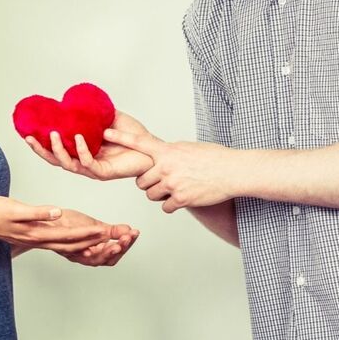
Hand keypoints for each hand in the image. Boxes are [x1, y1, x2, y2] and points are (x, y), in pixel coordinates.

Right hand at [0, 196, 107, 252]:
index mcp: (38, 233)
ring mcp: (37, 239)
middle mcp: (40, 239)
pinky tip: (80, 240)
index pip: (69, 235)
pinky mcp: (35, 236)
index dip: (88, 234)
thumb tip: (57, 213)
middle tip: (112, 240)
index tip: (105, 232)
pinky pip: (58, 242)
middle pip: (72, 244)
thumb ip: (38, 212)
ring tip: (102, 240)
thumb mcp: (17, 208)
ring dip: (86, 243)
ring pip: (67, 245)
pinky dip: (73, 242)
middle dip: (93, 242)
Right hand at [24, 110, 152, 180]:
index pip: (57, 150)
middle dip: (41, 150)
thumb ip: (95, 112)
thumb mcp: (112, 118)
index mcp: (83, 151)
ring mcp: (93, 169)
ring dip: (58, 150)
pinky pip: (88, 163)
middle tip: (29, 138)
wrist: (154, 150)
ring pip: (68, 164)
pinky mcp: (104, 172)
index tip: (27, 132)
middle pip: (55, 160)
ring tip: (53, 134)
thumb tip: (79, 101)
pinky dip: (82, 150)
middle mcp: (85, 162)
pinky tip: (79, 137)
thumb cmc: (135, 137)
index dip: (42, 143)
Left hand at [52, 209, 139, 266]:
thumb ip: (111, 231)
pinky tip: (101, 233)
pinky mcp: (62, 245)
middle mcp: (83, 256)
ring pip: (93, 258)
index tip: (134, 233)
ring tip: (120, 239)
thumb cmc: (66, 224)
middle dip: (119, 249)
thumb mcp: (94, 226)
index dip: (125, 245)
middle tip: (128, 238)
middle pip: (105, 260)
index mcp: (92, 252)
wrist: (43, 221)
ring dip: (108, 249)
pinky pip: (78, 248)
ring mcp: (73, 253)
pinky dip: (91, 241)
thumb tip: (129, 230)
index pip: (113, 254)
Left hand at [103, 129, 238, 213]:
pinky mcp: (180, 199)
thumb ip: (171, 153)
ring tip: (178, 188)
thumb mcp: (189, 148)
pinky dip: (172, 205)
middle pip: (142, 181)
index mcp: (168, 151)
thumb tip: (161, 156)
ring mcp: (172, 183)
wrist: (233, 172)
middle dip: (150, 183)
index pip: (139, 142)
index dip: (120, 137)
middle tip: (166, 180)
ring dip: (160, 194)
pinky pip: (165, 207)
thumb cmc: (215, 159)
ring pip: (151, 195)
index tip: (105, 132)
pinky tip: (186, 197)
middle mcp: (166, 167)